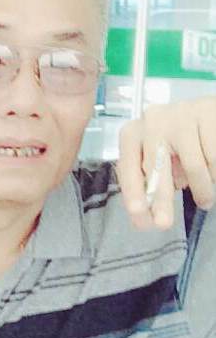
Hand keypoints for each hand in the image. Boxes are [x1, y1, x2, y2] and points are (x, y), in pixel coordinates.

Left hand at [118, 97, 215, 229]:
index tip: (138, 213)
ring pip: (193, 166)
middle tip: (164, 224)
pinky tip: (215, 175)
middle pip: (157, 168)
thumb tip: (145, 212)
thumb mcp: (159, 159)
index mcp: (132, 134)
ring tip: (205, 202)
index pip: (129, 168)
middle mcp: (152, 121)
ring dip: (202, 190)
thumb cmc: (178, 142)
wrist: (207, 114)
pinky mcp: (207, 112)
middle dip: (161, 199)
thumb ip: (151, 180)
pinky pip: (214, 156)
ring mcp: (181, 114)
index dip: (133, 191)